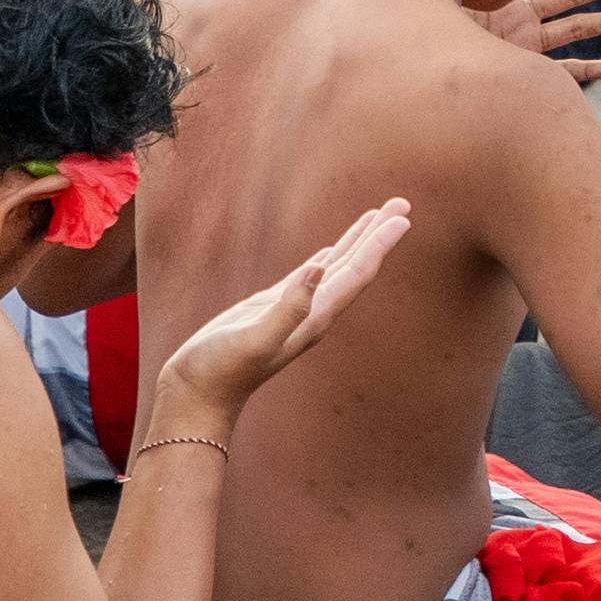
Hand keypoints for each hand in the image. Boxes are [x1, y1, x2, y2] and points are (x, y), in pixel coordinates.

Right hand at [152, 199, 411, 421]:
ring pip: (335, 267)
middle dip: (378, 235)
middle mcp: (312, 312)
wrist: (198, 396)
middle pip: (355, 266)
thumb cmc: (222, 371)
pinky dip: (326, 259)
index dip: (380, 244)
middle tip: (403, 204)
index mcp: (315, 316)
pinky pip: (309, 277)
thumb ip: (288, 308)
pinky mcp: (272, 308)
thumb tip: (319, 268)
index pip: (357, 273)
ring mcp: (294, 310)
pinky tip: (331, 252)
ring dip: (357, 242)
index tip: (403, 217)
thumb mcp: (255, 339)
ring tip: (377, 216)